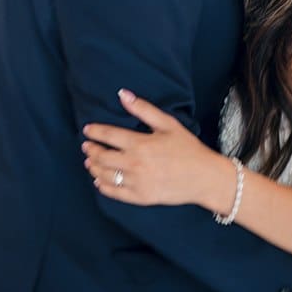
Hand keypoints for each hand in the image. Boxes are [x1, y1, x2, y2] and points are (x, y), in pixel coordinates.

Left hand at [83, 89, 229, 209]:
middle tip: (87, 146)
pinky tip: (99, 182)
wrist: (205, 178)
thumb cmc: (188, 148)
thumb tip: (123, 94)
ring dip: (94, 168)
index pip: (108, 136)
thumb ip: (144, 109)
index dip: (95, 132)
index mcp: (140, 144)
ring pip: (105, 175)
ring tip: (90, 162)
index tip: (87, 130)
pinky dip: (103, 187)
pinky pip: (115, 193)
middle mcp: (135, 164)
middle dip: (91, 150)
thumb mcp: (168, 124)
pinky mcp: (141, 197)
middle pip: (102, 157)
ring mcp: (137, 182)